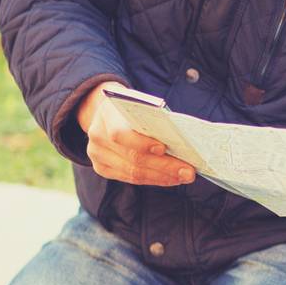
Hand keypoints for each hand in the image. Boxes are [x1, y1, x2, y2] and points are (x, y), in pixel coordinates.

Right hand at [76, 82, 195, 185]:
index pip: (120, 133)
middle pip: (133, 157)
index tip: (164, 149)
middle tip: (188, 171)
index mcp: (106, 114)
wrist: (105, 113)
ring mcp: (97, 154)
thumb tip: (181, 141)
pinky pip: (130, 178)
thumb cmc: (131, 109)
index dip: (142, 143)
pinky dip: (153, 179)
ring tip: (183, 176)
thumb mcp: (139, 105)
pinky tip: (170, 178)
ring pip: (133, 172)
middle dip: (165, 166)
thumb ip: (153, 120)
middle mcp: (97, 136)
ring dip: (163, 177)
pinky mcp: (101, 168)